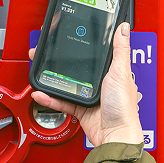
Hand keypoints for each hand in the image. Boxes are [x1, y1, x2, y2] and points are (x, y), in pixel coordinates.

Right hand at [29, 22, 143, 145]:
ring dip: (52, 78)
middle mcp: (99, 82)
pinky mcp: (79, 108)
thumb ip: (120, 50)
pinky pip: (62, 100)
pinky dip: (51, 98)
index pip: (93, 54)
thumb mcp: (121, 72)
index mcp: (110, 72)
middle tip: (46, 52)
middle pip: (76, 68)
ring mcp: (88, 95)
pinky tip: (41, 92)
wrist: (114, 134)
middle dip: (59, 60)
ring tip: (40, 69)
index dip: (81, 46)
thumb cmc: (123, 106)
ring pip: (65, 83)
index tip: (68, 37)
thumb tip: (123, 28)